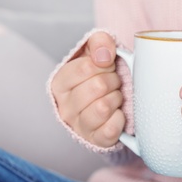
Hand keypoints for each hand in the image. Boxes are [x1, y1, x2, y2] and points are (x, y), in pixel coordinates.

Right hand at [51, 32, 124, 146]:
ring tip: (115, 97)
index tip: (108, 67)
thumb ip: (100, 42)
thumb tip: (104, 56)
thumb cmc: (100, 75)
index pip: (87, 66)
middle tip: (114, 83)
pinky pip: (110, 129)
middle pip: (98, 86)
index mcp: (60, 83)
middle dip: (113, 81)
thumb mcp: (97, 52)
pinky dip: (120, 119)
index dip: (105, 64)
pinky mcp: (96, 140)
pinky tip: (118, 113)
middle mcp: (65, 106)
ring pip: (103, 107)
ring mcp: (79, 126)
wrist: (109, 101)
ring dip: (117, 99)